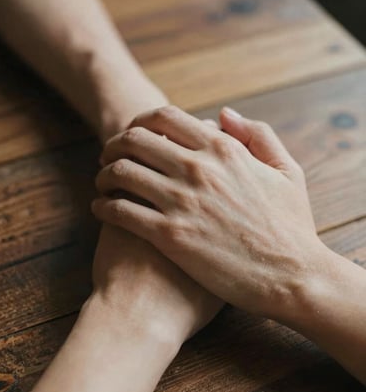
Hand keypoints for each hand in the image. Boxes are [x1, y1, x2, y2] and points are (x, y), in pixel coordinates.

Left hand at [92, 105, 324, 321]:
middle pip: (134, 140)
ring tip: (102, 183)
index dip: (139, 121)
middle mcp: (198, 169)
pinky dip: (103, 206)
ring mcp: (182, 202)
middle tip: (107, 156)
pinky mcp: (170, 237)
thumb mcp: (286, 171)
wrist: (291, 277)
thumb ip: (258, 135)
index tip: (131, 134)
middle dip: (114, 144)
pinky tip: (101, 209)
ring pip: (121, 172)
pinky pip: (120, 211)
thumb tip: (224, 114)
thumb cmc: (290, 226)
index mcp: (223, 150)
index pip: (165, 118)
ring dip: (104, 174)